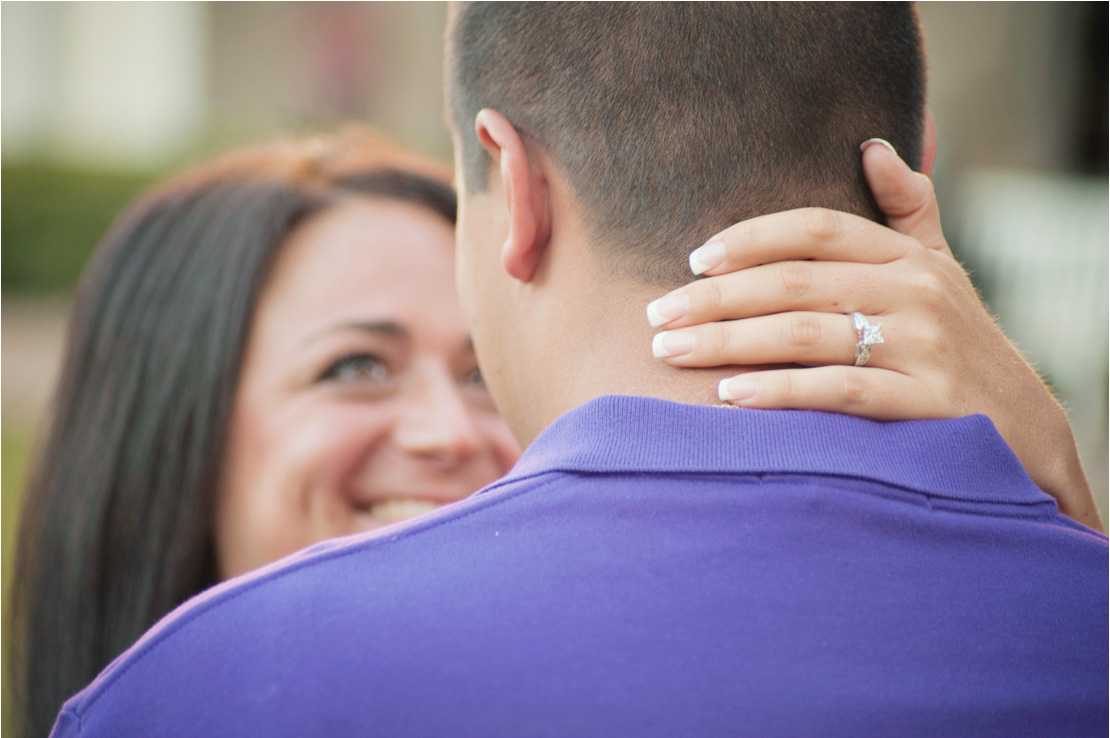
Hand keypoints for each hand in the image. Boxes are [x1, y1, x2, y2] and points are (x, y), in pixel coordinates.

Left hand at [646, 140, 1101, 530]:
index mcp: (906, 256)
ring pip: (804, 334)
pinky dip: (778, 392)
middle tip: (656, 313)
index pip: (815, 229)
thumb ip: (906, 209)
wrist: (1022, 426)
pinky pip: (836, 392)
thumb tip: (874, 146)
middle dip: (715, 298)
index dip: (749, 239)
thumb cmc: (959, 341)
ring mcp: (921, 347)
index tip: (694, 261)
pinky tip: (728, 394)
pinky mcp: (923, 403)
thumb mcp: (941, 267)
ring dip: (726, 342)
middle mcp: (915, 292)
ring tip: (669, 351)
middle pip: (793, 282)